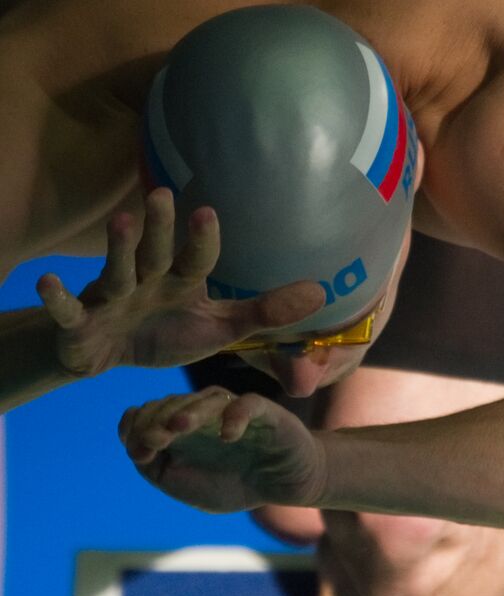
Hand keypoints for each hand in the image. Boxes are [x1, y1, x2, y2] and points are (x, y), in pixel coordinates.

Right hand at [37, 188, 324, 377]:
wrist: (110, 355)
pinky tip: (45, 282)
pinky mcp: (81, 321)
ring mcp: (111, 298)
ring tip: (119, 222)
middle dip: (158, 228)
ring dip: (115, 249)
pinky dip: (56, 299)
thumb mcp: (219, 327)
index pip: (195, 260)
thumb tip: (320, 293)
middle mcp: (146, 281)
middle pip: (153, 253)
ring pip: (114, 272)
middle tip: (161, 194)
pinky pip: (67, 310)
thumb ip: (264, 312)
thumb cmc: (167, 333)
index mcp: (180, 282)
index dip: (200, 241)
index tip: (208, 211)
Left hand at [118, 387, 327, 512]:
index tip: (136, 449)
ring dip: (190, 413)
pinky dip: (235, 417)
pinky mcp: (264, 412)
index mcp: (180, 428)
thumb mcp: (185, 487)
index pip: (150, 413)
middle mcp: (202, 413)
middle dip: (158, 421)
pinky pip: (247, 405)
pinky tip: (227, 436)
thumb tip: (135, 447)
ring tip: (178, 428)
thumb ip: (156, 470)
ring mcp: (232, 410)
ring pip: (206, 400)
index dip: (138, 426)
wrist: (285, 485)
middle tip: (152, 441)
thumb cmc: (233, 485)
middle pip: (173, 404)